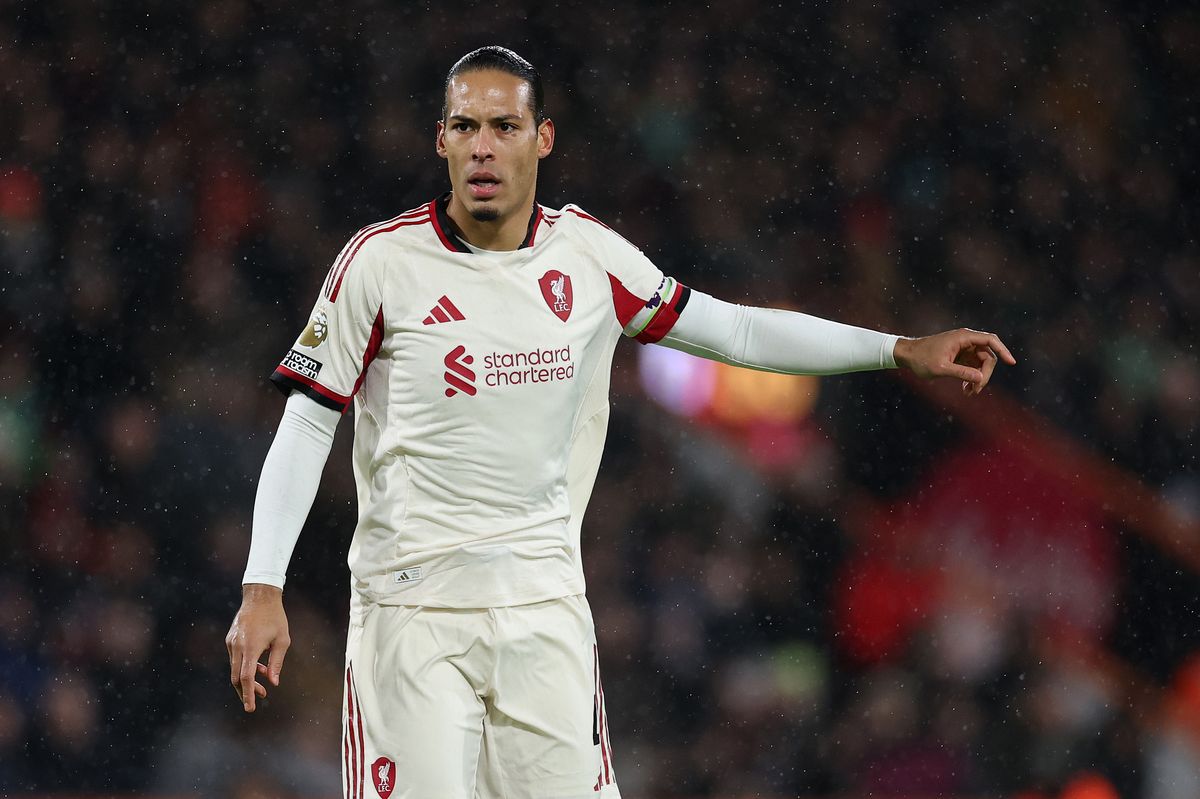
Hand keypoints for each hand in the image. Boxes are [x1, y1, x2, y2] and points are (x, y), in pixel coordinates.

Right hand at [225, 583, 289, 712]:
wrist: (259, 596)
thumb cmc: (275, 617)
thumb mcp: (282, 640)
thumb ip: (277, 663)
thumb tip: (273, 682)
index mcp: (250, 648)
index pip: (246, 678)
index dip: (248, 694)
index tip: (250, 708)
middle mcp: (237, 647)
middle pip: (236, 677)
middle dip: (247, 691)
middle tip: (261, 697)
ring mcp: (231, 643)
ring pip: (235, 668)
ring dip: (248, 678)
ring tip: (264, 683)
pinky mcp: (230, 639)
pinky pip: (235, 658)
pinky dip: (245, 666)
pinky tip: (259, 666)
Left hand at [893, 328, 1015, 395]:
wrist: (907, 355)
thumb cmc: (921, 359)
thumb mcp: (941, 368)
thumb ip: (961, 373)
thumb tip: (980, 379)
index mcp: (963, 337)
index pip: (990, 340)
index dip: (1003, 350)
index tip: (1011, 362)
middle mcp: (966, 340)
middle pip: (988, 356)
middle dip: (985, 374)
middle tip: (976, 391)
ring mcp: (964, 348)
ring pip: (981, 364)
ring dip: (978, 379)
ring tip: (968, 394)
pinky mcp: (960, 356)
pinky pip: (973, 367)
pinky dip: (971, 378)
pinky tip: (966, 391)